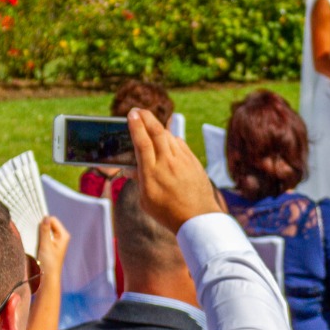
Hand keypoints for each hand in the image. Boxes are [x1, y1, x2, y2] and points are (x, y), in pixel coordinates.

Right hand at [35, 215, 69, 275]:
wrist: (48, 277)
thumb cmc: (49, 263)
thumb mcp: (45, 245)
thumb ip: (45, 231)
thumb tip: (45, 217)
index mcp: (63, 235)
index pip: (52, 220)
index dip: (43, 222)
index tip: (35, 227)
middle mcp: (61, 236)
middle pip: (49, 224)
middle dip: (41, 227)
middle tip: (34, 234)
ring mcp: (56, 240)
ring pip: (46, 230)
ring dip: (39, 233)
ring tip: (36, 240)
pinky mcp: (51, 244)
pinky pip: (44, 236)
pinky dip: (39, 237)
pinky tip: (36, 243)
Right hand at [129, 109, 220, 232]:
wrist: (198, 218)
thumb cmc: (169, 213)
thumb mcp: (146, 201)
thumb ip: (139, 181)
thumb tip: (132, 168)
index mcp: (152, 173)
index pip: (142, 142)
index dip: (136, 126)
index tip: (131, 115)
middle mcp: (168, 163)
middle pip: (157, 132)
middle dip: (146, 117)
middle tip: (139, 110)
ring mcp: (183, 161)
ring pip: (169, 135)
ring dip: (158, 126)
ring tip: (150, 123)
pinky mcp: (193, 162)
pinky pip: (180, 143)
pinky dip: (171, 138)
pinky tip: (167, 138)